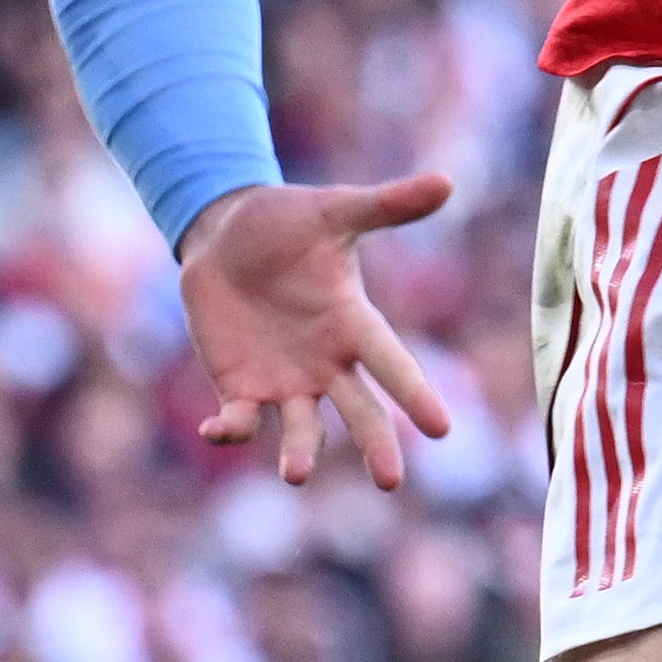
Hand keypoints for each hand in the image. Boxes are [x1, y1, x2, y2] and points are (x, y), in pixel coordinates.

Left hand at [175, 175, 459, 491]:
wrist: (225, 233)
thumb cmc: (287, 221)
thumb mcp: (334, 210)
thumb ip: (386, 205)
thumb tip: (446, 181)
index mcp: (354, 323)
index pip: (392, 363)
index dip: (415, 394)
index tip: (441, 428)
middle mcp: (327, 362)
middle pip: (360, 411)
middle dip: (374, 445)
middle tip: (390, 481)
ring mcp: (285, 380)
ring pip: (302, 428)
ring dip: (300, 452)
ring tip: (296, 474)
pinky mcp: (241, 387)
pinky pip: (240, 420)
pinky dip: (230, 429)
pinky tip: (215, 431)